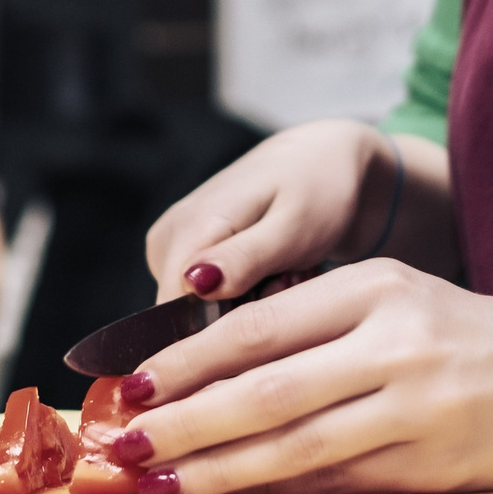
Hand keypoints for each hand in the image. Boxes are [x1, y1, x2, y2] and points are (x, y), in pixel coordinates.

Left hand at [109, 259, 492, 493]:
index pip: (261, 326)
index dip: (189, 361)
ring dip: (217, 470)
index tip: (135, 387)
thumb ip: (314, 326)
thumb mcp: (396, 299)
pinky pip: (335, 481)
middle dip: (185, 422)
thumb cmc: (465, 338)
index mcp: (376, 284)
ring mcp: (415, 403)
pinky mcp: (429, 459)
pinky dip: (275, 493)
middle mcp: (395, 339)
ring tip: (160, 485)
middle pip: (266, 387)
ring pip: (294, 444)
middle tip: (126, 446)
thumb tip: (205, 373)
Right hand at [145, 119, 435, 302]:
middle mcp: (169, 238)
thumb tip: (193, 286)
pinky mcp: (187, 256)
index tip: (273, 309)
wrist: (322, 159)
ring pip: (200, 312)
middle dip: (240, 318)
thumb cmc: (317, 189)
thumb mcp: (293, 227)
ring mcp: (175, 246)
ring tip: (288, 274)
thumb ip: (245, 258)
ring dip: (248, 309)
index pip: (173, 313)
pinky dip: (246, 298)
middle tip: (290, 282)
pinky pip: (208, 300)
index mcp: (190, 227)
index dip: (219, 334)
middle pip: (186, 317)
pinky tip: (275, 274)